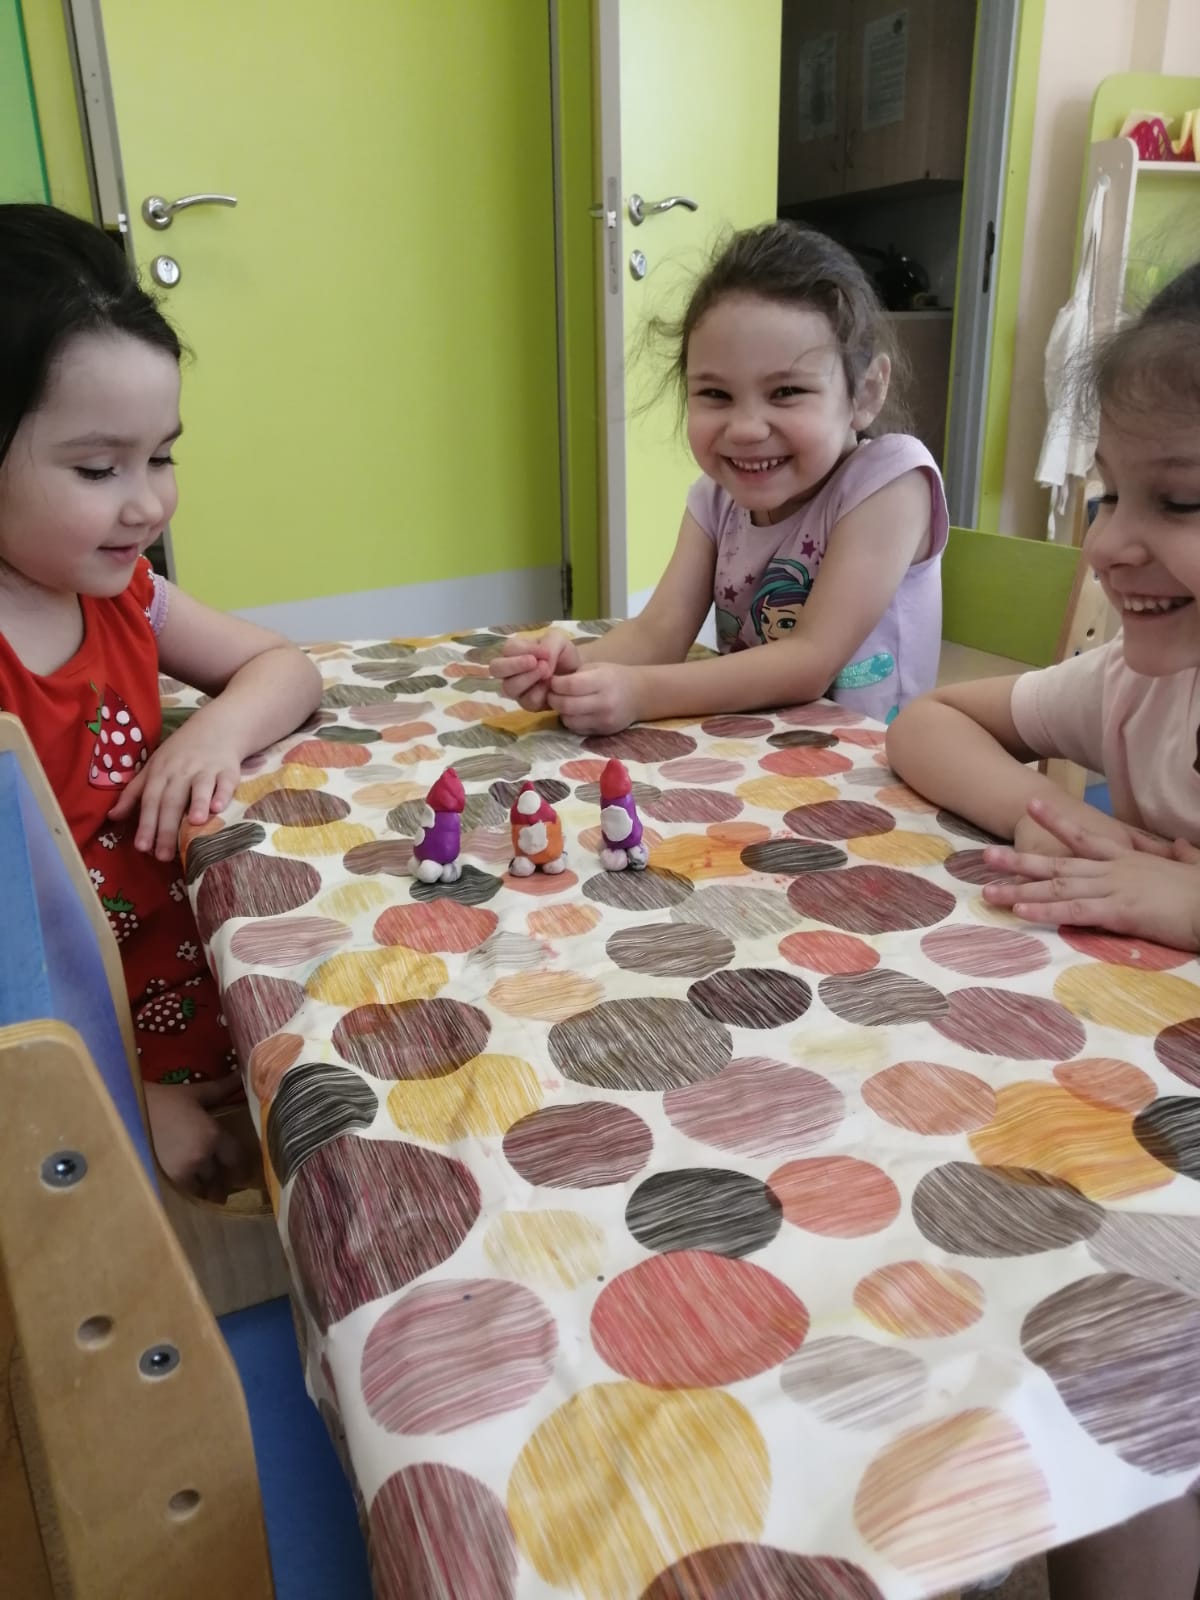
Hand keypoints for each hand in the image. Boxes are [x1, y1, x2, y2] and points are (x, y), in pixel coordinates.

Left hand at [109, 712, 243, 860]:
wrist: (215, 728)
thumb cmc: (179, 753)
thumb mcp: (153, 768)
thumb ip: (134, 793)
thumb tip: (112, 817)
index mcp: (160, 773)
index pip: (150, 800)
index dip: (145, 824)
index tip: (141, 847)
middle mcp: (180, 771)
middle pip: (172, 800)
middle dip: (166, 827)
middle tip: (163, 855)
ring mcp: (205, 769)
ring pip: (199, 787)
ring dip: (196, 804)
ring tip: (195, 824)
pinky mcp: (227, 769)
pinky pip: (225, 782)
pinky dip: (222, 794)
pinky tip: (219, 807)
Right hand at [144, 1076, 246, 1200]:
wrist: (125, 1111)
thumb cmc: (162, 1100)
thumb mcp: (195, 1093)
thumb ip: (223, 1088)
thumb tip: (243, 1075)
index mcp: (212, 1136)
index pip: (236, 1159)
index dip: (242, 1168)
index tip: (245, 1174)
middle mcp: (201, 1158)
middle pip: (220, 1177)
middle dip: (224, 1181)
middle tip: (228, 1184)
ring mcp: (182, 1172)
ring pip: (203, 1188)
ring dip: (208, 1189)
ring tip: (210, 1190)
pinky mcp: (164, 1182)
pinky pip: (185, 1193)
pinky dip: (191, 1192)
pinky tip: (190, 1189)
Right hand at [492, 628, 580, 709]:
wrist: (577, 674)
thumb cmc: (562, 654)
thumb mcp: (558, 641)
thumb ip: (548, 645)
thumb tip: (540, 663)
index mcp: (514, 651)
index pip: (507, 649)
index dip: (524, 650)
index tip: (544, 652)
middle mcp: (510, 670)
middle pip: (496, 668)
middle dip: (515, 665)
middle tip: (534, 662)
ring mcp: (516, 689)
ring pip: (510, 687)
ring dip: (528, 679)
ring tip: (547, 674)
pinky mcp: (527, 704)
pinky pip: (526, 701)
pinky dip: (539, 694)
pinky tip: (550, 687)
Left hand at [547, 662, 640, 734]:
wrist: (639, 695)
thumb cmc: (613, 677)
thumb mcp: (596, 668)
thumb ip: (574, 676)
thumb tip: (549, 684)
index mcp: (602, 681)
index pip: (570, 685)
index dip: (555, 684)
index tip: (552, 681)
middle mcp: (604, 703)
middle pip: (566, 705)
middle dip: (553, 699)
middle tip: (551, 693)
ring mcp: (603, 720)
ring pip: (569, 720)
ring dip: (561, 712)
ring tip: (563, 702)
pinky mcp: (602, 732)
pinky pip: (577, 729)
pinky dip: (571, 721)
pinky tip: (574, 712)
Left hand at [983, 801, 1199, 948]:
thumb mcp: (1192, 866)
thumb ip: (1181, 856)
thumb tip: (1183, 846)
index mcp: (1128, 859)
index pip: (1085, 836)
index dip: (1056, 821)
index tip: (1032, 804)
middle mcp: (1114, 869)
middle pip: (1058, 864)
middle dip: (1020, 860)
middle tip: (986, 855)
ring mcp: (1114, 888)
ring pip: (1057, 888)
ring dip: (1020, 891)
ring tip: (988, 890)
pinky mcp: (1118, 911)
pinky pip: (1074, 911)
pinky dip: (1045, 911)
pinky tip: (1020, 912)